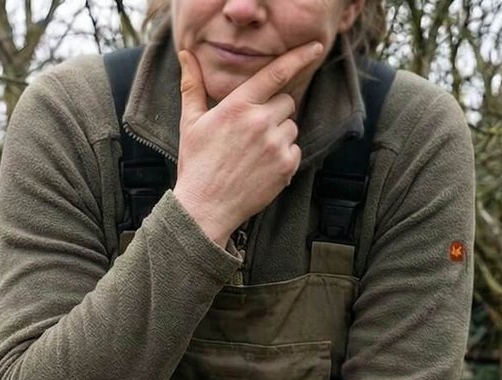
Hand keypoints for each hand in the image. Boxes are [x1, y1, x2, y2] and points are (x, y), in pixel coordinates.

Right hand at [171, 41, 326, 246]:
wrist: (204, 208)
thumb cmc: (196, 164)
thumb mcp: (191, 122)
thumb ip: (193, 85)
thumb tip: (186, 55)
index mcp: (237, 106)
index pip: (276, 73)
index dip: (298, 57)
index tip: (315, 48)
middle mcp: (259, 121)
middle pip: (287, 101)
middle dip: (274, 110)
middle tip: (252, 131)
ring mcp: (275, 144)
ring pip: (292, 125)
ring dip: (279, 134)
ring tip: (253, 152)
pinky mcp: (286, 165)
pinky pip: (295, 149)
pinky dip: (283, 156)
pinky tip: (261, 167)